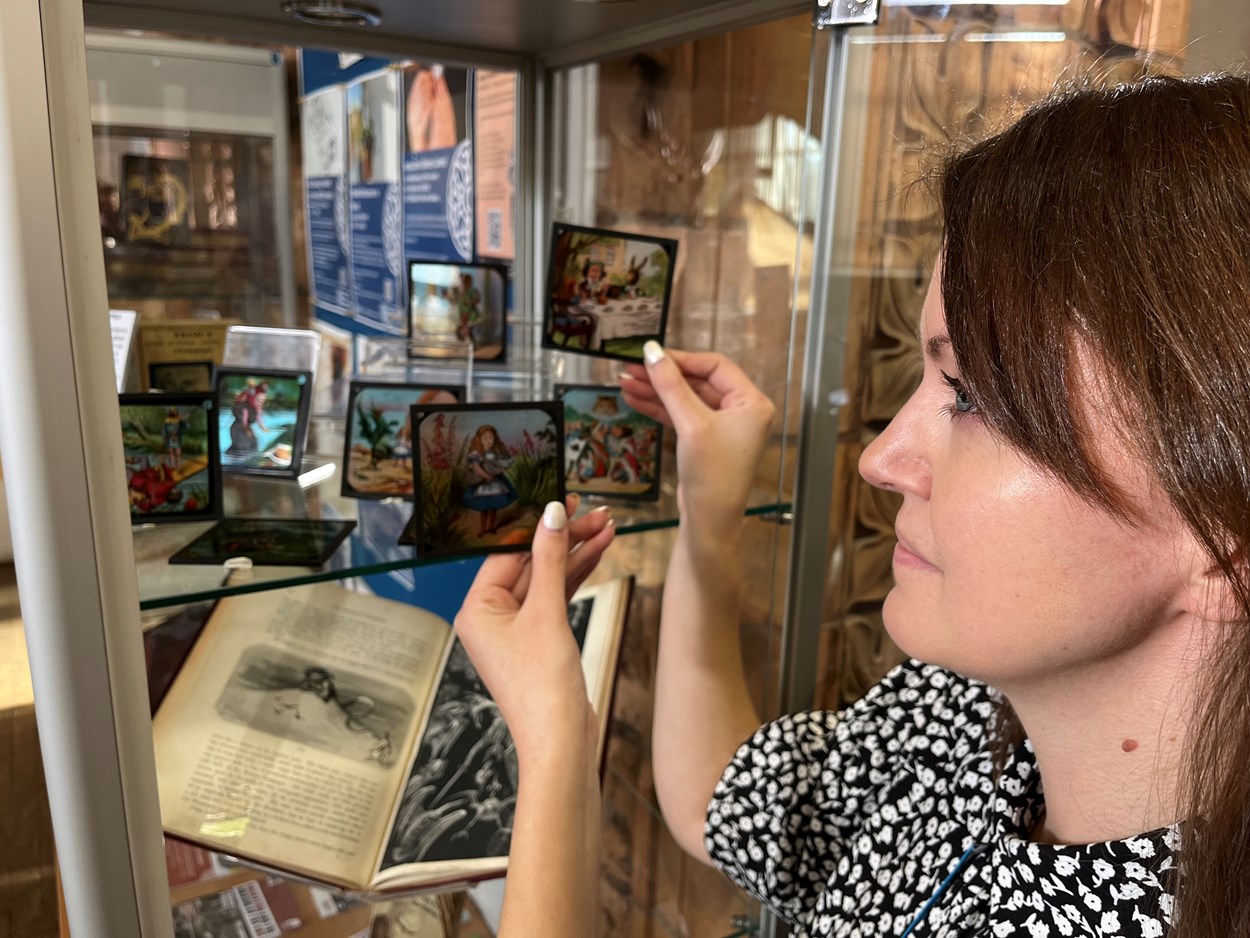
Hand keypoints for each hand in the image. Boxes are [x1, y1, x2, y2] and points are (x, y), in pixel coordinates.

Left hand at [454, 498, 614, 761]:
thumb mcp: (547, 613)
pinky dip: (576, 577)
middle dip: (564, 538)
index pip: (508, 552)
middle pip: (530, 563)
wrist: (561, 742)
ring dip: (576, 554)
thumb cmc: (543, 687)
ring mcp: (516, 630)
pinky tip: (598, 554)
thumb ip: (550, 559)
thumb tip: (551, 513)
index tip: (565, 500)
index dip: (538, 524)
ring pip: (548, 579)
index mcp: (477, 609)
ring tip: (607, 528)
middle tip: (596, 513)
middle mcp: (491, 617)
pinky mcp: (540, 640)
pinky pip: (557, 598)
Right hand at [620, 342, 773, 536]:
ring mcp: (723, 426)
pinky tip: (636, 400)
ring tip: (626, 382)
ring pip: (686, 398)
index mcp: (752, 402)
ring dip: (657, 391)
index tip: (653, 355)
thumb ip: (671, 386)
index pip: (715, 366)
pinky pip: (682, 415)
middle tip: (632, 368)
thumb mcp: (691, 425)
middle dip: (664, 376)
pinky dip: (660, 408)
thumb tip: (653, 353)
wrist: (709, 521)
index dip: (682, 359)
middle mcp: (742, 411)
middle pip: (698, 381)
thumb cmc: (713, 477)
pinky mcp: (706, 440)